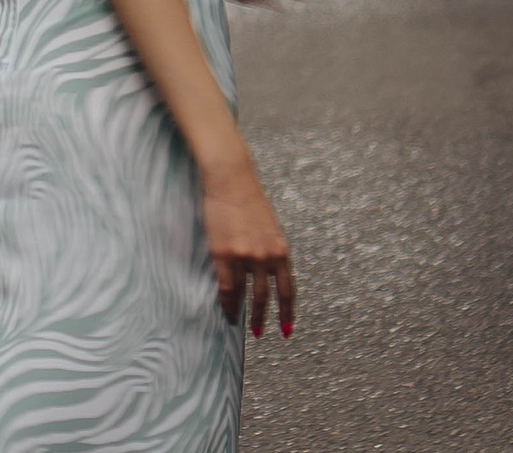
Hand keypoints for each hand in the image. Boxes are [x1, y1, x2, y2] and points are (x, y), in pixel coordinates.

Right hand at [204, 157, 295, 338]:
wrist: (231, 179)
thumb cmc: (248, 200)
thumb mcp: (269, 228)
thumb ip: (270, 251)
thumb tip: (267, 274)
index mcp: (281, 250)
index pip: (288, 289)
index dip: (288, 312)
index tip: (287, 329)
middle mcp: (266, 256)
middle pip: (267, 296)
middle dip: (264, 317)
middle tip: (261, 333)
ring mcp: (245, 256)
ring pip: (245, 294)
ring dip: (243, 313)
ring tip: (239, 323)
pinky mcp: (224, 253)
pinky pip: (227, 286)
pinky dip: (227, 302)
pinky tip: (227, 310)